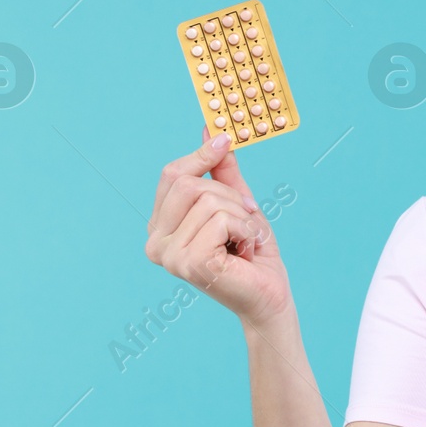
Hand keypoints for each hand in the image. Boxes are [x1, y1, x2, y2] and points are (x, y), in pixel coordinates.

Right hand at [144, 126, 291, 324]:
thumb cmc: (252, 252)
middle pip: (189, 184)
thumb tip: (211, 131)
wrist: (269, 295)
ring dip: (242, 217)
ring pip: (209, 201)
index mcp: (160, 227)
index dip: (201, 155)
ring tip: (244, 241)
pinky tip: (245, 252)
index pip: (171, 175)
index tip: (225, 141)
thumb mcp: (237, 203)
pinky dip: (245, 230)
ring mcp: (170, 256)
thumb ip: (222, 172)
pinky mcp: (190, 263)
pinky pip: (221, 220)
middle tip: (245, 219)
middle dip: (230, 195)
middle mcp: (156, 243)